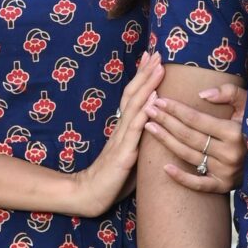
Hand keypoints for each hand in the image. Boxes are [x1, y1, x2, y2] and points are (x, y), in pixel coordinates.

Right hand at [68, 51, 163, 216]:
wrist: (89, 195)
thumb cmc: (112, 179)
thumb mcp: (130, 157)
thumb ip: (141, 143)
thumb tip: (157, 133)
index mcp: (123, 129)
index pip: (133, 98)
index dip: (142, 78)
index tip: (151, 59)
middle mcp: (122, 129)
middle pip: (133, 94)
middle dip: (145, 72)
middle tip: (156, 52)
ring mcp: (121, 140)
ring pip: (135, 106)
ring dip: (147, 85)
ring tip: (158, 67)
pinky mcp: (123, 154)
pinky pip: (135, 131)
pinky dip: (145, 113)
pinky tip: (153, 100)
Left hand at [143, 81, 247, 194]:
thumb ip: (229, 93)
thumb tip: (202, 93)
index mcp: (235, 132)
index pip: (197, 120)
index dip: (176, 109)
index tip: (159, 100)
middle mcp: (229, 154)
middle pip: (189, 136)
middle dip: (166, 121)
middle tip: (148, 110)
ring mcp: (225, 172)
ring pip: (188, 156)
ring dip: (166, 141)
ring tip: (149, 127)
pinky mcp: (223, 187)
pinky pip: (199, 184)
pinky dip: (181, 178)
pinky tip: (164, 168)